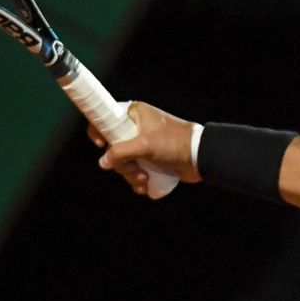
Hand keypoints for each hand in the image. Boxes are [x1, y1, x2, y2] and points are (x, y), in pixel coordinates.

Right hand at [88, 101, 202, 194]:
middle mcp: (137, 127)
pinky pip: (135, 168)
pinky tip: (145, 186)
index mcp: (135, 114)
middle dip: (122, 164)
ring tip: (144, 180)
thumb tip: (103, 162)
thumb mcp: (144, 145)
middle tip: (135, 170)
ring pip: (124, 161)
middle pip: (113, 147)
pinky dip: (137, 179)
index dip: (99, 131)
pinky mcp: (151, 157)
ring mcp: (144, 143)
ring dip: (131, 174)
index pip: (106, 118)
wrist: (200, 157)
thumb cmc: (174, 143)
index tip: (101, 145)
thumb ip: (120, 152)